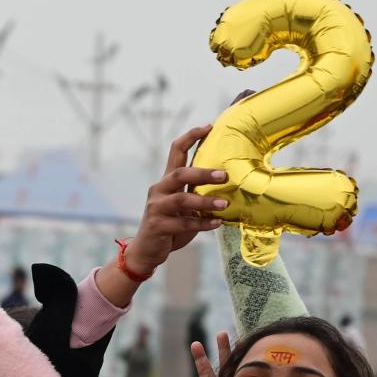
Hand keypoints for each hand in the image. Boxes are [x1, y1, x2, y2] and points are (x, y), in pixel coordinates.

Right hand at [124, 125, 227, 276]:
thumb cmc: (171, 225)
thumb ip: (197, 193)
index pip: (176, 150)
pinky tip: (217, 223)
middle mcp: (159, 190)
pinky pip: (183, 223)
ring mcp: (157, 208)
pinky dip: (202, 223)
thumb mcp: (184, 206)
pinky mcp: (158, 226)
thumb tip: (229, 184)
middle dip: (203, 173)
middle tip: (224, 176)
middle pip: (180, 174)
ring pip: (182, 200)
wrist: (147, 250)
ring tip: (225, 204)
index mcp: (167, 181)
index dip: (191, 137)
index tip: (209, 127)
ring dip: (205, 201)